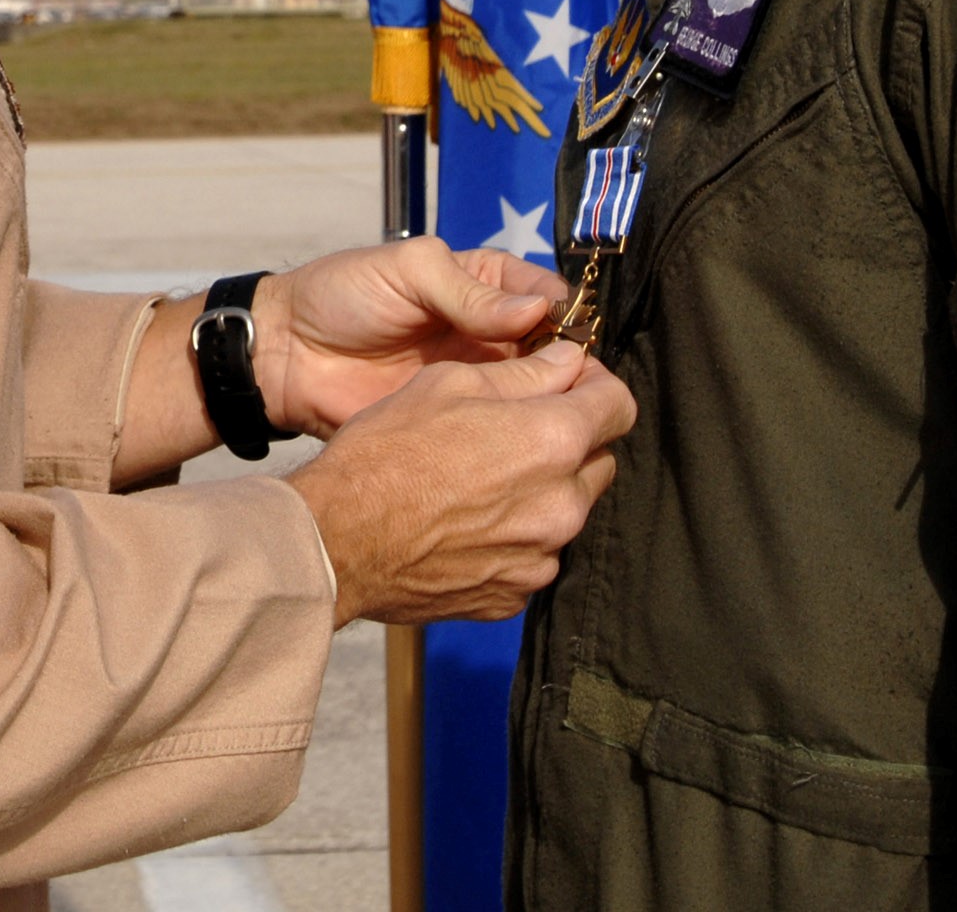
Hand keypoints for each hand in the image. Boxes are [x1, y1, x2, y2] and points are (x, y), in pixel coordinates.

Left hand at [254, 236, 566, 438]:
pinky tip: (531, 451)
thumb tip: (536, 313)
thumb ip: (468, 291)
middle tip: (582, 394)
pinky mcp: (456, 424)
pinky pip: (497, 432)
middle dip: (571, 370)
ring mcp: (476, 382)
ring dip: (550, 408)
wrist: (286, 357)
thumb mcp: (406, 271)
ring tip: (565, 425)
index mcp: (485, 284)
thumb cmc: (341, 295)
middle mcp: (491, 333)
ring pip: (534, 396)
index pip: (548, 299)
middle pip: (553, 352)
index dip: (568, 319)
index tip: (580, 343)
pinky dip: (516, 441)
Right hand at [287, 338, 634, 625]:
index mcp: (554, 441)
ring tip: (480, 480)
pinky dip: (514, 537)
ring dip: (541, 491)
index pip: (620, 405)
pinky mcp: (514, 596)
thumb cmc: (385, 453)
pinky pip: (534, 555)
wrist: (336, 541)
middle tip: (515, 429)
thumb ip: (525, 373)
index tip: (566, 382)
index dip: (594, 386)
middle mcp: (562, 505)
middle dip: (570, 440)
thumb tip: (569, 361)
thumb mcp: (450, 383)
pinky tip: (465, 522)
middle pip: (598, 460)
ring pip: (566, 511)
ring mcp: (541, 558)